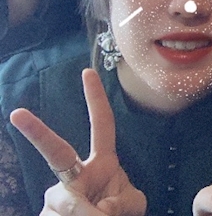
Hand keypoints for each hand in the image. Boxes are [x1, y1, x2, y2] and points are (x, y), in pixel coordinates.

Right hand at [10, 69, 146, 215]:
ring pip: (64, 204)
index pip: (102, 125)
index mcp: (102, 164)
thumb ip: (124, 202)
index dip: (96, 99)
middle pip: (56, 153)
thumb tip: (97, 210)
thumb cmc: (118, 213)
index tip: (87, 72)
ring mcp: (56, 199)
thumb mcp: (132, 205)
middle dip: (38, 132)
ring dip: (87, 215)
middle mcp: (74, 177)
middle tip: (17, 113)